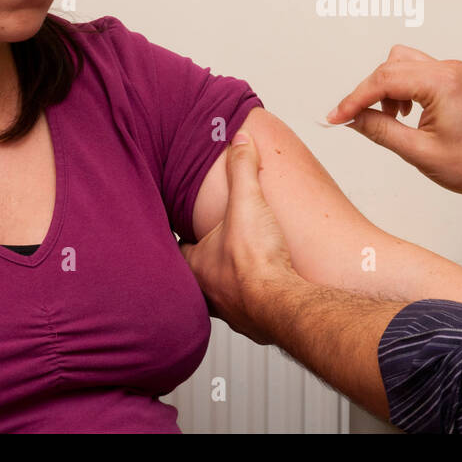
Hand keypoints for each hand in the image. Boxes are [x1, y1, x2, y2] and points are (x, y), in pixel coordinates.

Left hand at [179, 132, 296, 344]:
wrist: (282, 303)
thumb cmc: (256, 261)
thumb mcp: (247, 203)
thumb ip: (242, 169)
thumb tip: (240, 139)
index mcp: (195, 265)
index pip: (178, 246)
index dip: (185, 233)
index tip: (190, 224)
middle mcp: (206, 292)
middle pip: (198, 271)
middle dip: (207, 259)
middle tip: (218, 245)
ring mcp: (228, 310)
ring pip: (220, 293)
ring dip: (229, 281)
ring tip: (241, 266)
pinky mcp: (252, 322)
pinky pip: (246, 308)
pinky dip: (253, 298)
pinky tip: (264, 288)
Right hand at [324, 45, 461, 199]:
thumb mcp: (419, 153)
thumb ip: (382, 131)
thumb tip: (354, 119)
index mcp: (442, 84)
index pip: (384, 80)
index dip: (355, 98)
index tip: (337, 116)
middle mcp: (448, 70)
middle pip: (390, 66)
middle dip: (368, 92)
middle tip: (354, 119)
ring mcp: (451, 72)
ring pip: (401, 64)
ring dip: (385, 89)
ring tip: (389, 119)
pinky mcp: (452, 79)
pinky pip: (415, 72)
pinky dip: (400, 89)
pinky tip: (403, 114)